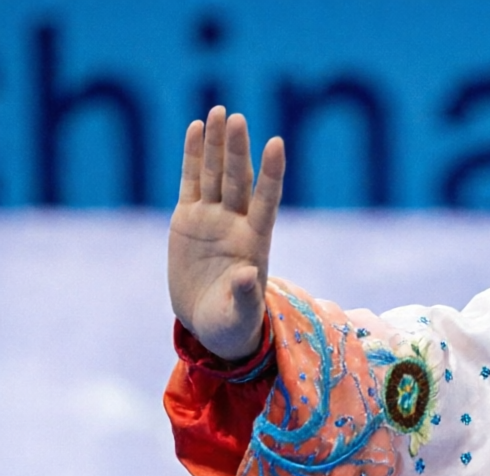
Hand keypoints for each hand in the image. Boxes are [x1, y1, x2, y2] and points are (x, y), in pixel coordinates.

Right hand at [170, 107, 285, 360]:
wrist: (208, 324)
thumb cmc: (232, 326)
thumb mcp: (239, 316)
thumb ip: (246, 296)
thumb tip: (249, 277)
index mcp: (254, 244)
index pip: (266, 201)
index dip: (271, 174)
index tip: (277, 143)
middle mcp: (235, 225)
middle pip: (237, 180)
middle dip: (236, 150)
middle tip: (237, 117)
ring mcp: (212, 219)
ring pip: (214, 174)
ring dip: (217, 144)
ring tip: (220, 111)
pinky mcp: (188, 219)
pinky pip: (191, 180)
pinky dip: (192, 155)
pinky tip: (196, 127)